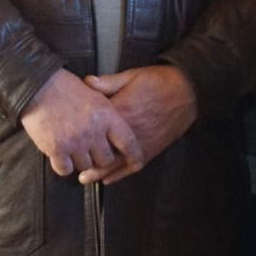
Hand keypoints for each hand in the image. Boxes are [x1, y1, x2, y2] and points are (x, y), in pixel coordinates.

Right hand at [19, 69, 144, 178]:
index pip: (128, 142)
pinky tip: (61, 156)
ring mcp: (75, 142)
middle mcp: (93, 131)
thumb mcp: (95, 93)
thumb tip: (117, 127)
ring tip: (73, 148)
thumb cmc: (65, 87)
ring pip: (85, 166)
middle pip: (106, 160)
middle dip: (99, 157)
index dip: (134, 156)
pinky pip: (65, 169)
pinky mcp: (56, 149)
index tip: (135, 163)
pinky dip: (63, 165)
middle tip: (91, 150)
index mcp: (107, 116)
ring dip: (80, 160)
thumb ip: (108, 112)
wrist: (38, 86)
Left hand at [78, 65, 197, 184]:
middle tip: (71, 164)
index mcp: (120, 113)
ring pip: (115, 164)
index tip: (67, 136)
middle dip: (85, 159)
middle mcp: (128, 132)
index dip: (79, 133)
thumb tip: (86, 82)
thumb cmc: (158, 81)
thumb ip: (107, 82)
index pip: (94, 127)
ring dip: (99, 172)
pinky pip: (132, 167)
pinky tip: (108, 179)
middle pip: (101, 151)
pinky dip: (119, 175)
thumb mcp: (130, 76)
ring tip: (84, 178)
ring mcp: (140, 143)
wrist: (188, 90)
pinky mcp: (151, 149)